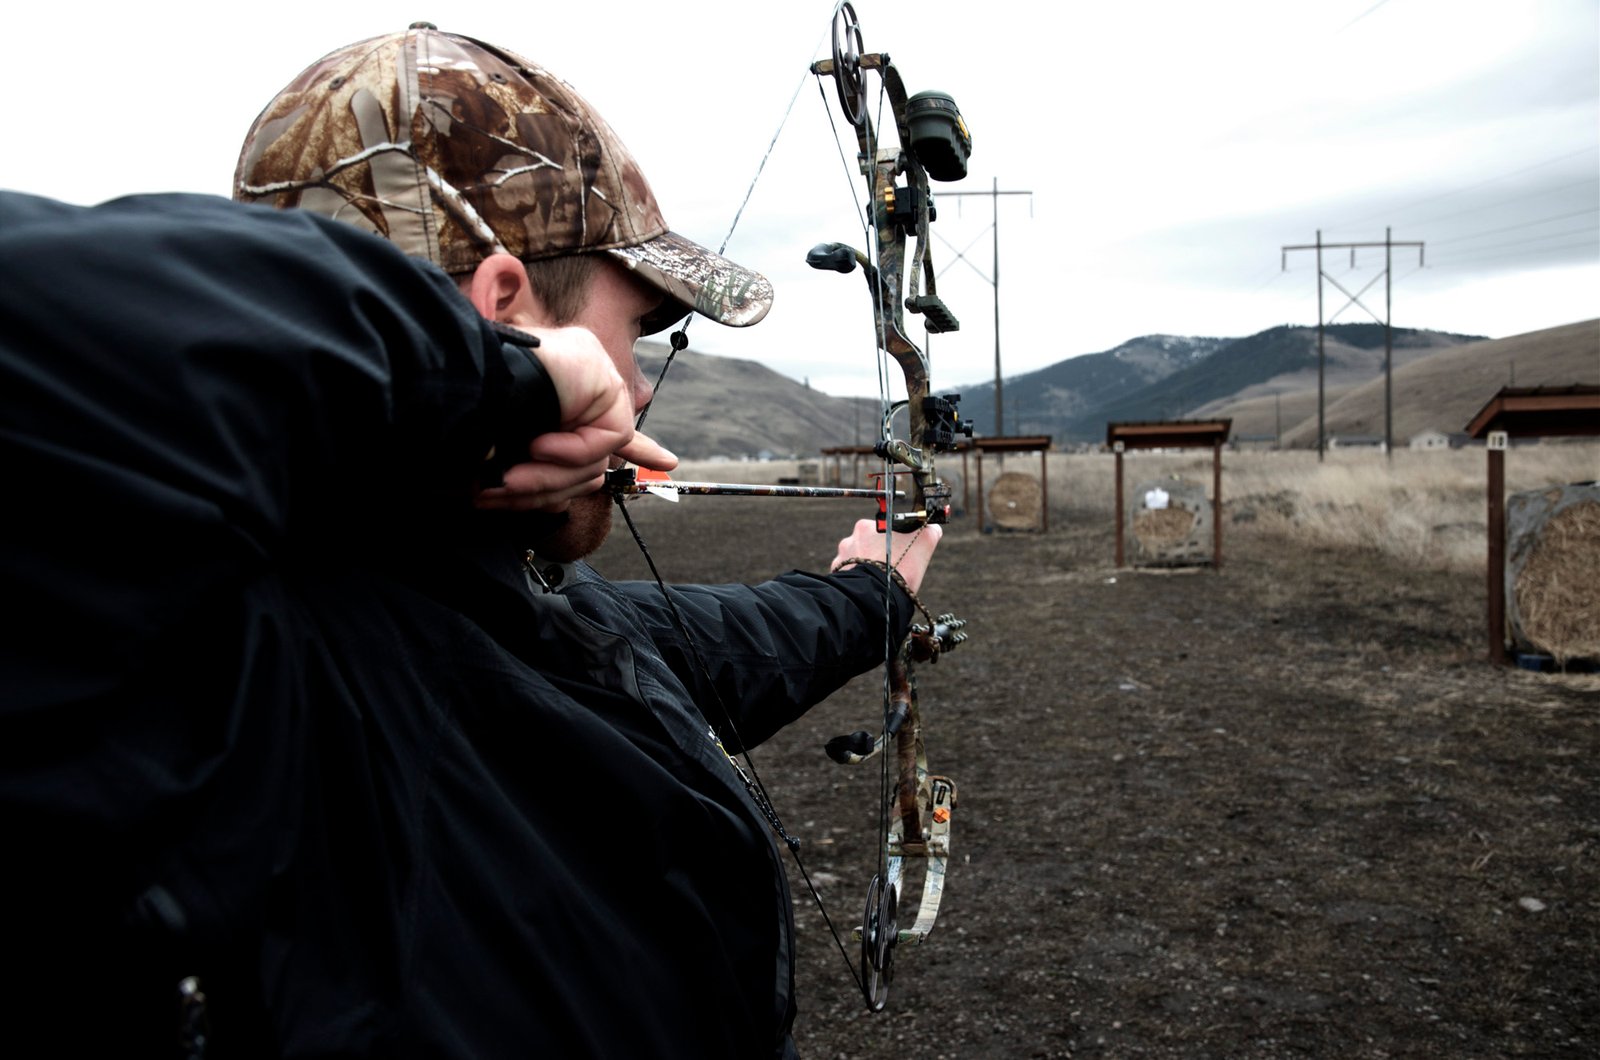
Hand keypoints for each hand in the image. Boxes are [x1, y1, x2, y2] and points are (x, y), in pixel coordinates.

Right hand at [474, 327, 676, 511]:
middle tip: (504, 491)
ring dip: (550, 476)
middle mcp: (580, 380)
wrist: (457, 387)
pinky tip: (538, 446)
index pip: (608, 424)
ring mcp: (593, 373)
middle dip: (552, 485)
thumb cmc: (468, 420)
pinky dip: (572, 453)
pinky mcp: (603, 378)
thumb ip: (553, 465)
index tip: (667, 461)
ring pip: (596, 456)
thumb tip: (592, 480)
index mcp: (560, 394)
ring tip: (509, 479)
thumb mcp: (511, 452)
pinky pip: (608, 439)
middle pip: (593, 455)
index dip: (640, 446)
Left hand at [830, 518, 941, 594]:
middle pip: (867, 546)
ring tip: (880, 581)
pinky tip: (869, 589)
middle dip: (878, 556)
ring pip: (857, 562)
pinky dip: (858, 582)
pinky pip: (849, 577)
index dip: (893, 543)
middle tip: (891, 569)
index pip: (882, 530)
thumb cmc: (900, 567)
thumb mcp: (923, 544)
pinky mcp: (837, 577)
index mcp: (866, 527)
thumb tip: (932, 527)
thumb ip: (928, 531)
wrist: (878, 596)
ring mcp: (840, 559)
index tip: (899, 554)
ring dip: (866, 569)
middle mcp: (849, 540)